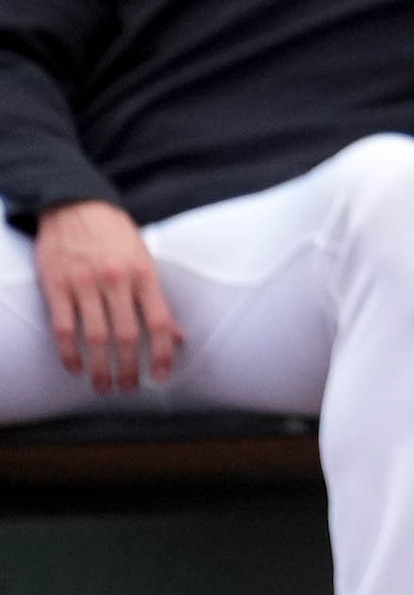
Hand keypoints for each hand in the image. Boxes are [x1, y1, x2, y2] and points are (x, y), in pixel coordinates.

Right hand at [30, 201, 178, 392]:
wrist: (75, 205)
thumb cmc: (116, 235)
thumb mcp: (145, 259)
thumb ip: (157, 298)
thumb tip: (177, 335)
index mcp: (144, 274)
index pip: (159, 322)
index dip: (163, 353)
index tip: (162, 376)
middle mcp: (116, 281)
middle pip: (127, 337)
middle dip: (129, 369)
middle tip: (128, 389)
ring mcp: (84, 284)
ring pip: (94, 338)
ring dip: (100, 368)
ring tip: (103, 387)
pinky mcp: (56, 287)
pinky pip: (63, 328)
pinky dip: (68, 353)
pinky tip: (75, 368)